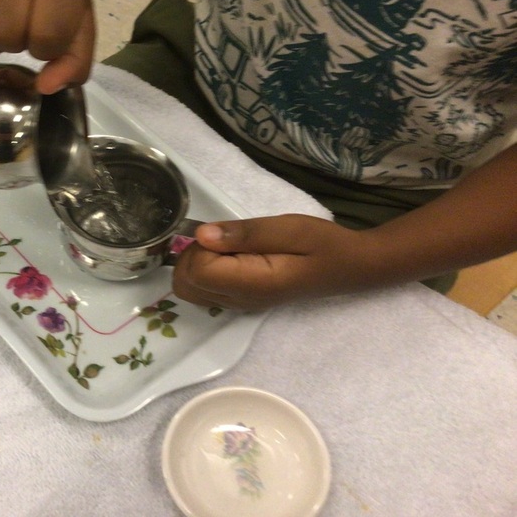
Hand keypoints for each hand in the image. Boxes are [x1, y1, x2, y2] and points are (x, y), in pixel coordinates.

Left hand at [172, 215, 378, 310]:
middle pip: (184, 284)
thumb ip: (244, 233)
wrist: (350, 266)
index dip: (201, 247)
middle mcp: (239, 301)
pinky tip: (230, 257)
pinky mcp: (240, 300)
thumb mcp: (288, 229)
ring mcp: (238, 304)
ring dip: (196, 263)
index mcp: (251, 285)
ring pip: (189, 290)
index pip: (196, 271)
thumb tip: (201, 235)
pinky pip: (203, 290)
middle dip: (192, 255)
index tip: (226, 235)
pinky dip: (204, 271)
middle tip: (226, 239)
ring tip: (229, 247)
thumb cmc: (323, 244)